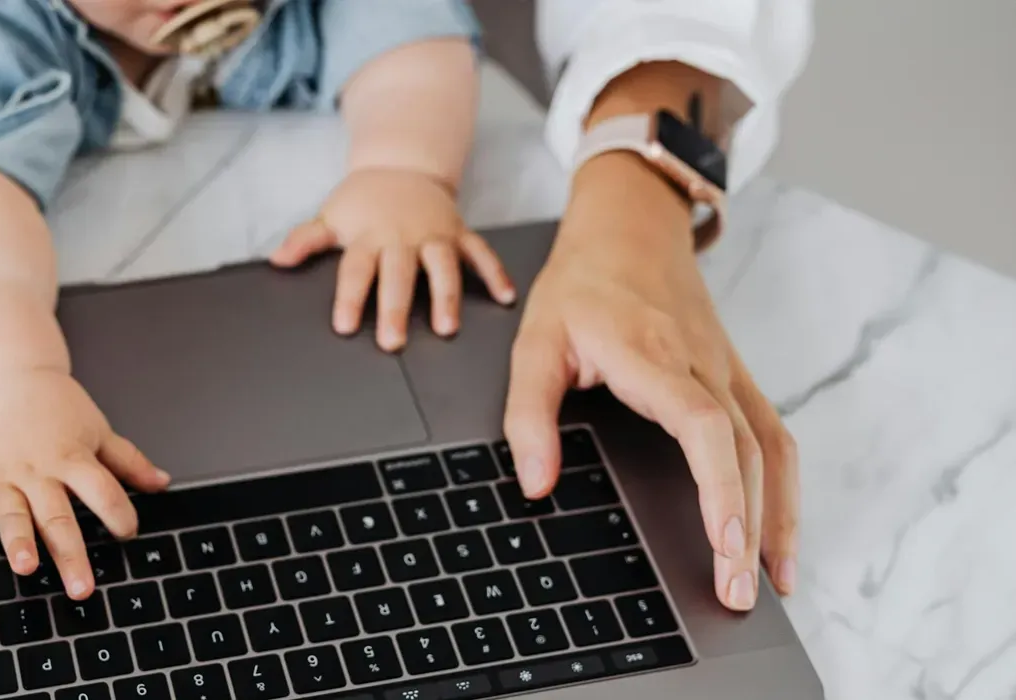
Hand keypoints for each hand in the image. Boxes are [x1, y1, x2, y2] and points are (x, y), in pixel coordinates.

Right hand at [0, 369, 170, 597]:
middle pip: (57, 516)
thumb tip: (162, 482)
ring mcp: (5, 479)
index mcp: (72, 457)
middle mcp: (38, 471)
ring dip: (18, 544)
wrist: (4, 380)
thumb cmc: (54, 406)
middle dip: (69, 553)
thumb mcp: (97, 429)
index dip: (117, 513)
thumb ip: (128, 461)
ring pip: (13, 517)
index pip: (101, 490)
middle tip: (80, 588)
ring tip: (26, 567)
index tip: (128, 532)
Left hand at [270, 167, 515, 351]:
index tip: (344, 325)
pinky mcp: (459, 233)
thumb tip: (276, 260)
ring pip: (442, 267)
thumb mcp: (331, 216)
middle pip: (398, 275)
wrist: (401, 165)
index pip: (357, 270)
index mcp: (370, 237)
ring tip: (447, 327)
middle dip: (396, 308)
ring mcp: (435, 235)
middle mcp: (403, 237)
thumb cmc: (363, 200)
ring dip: (446, 296)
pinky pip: (480, 253)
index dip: (349, 297)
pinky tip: (505, 297)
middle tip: (392, 341)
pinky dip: (495, 273)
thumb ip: (306, 240)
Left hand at [503, 153, 797, 611]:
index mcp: (655, 359)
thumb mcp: (533, 341)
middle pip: (747, 455)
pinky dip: (782, 487)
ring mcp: (728, 372)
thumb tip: (535, 483)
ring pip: (772, 450)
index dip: (721, 488)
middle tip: (739, 596)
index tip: (724, 542)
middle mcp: (704, 368)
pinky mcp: (735, 377)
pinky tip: (776, 529)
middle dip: (750, 530)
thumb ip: (530, 414)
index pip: (705, 429)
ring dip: (779, 517)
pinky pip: (773, 436)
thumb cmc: (581, 283)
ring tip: (774, 582)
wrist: (630, 224)